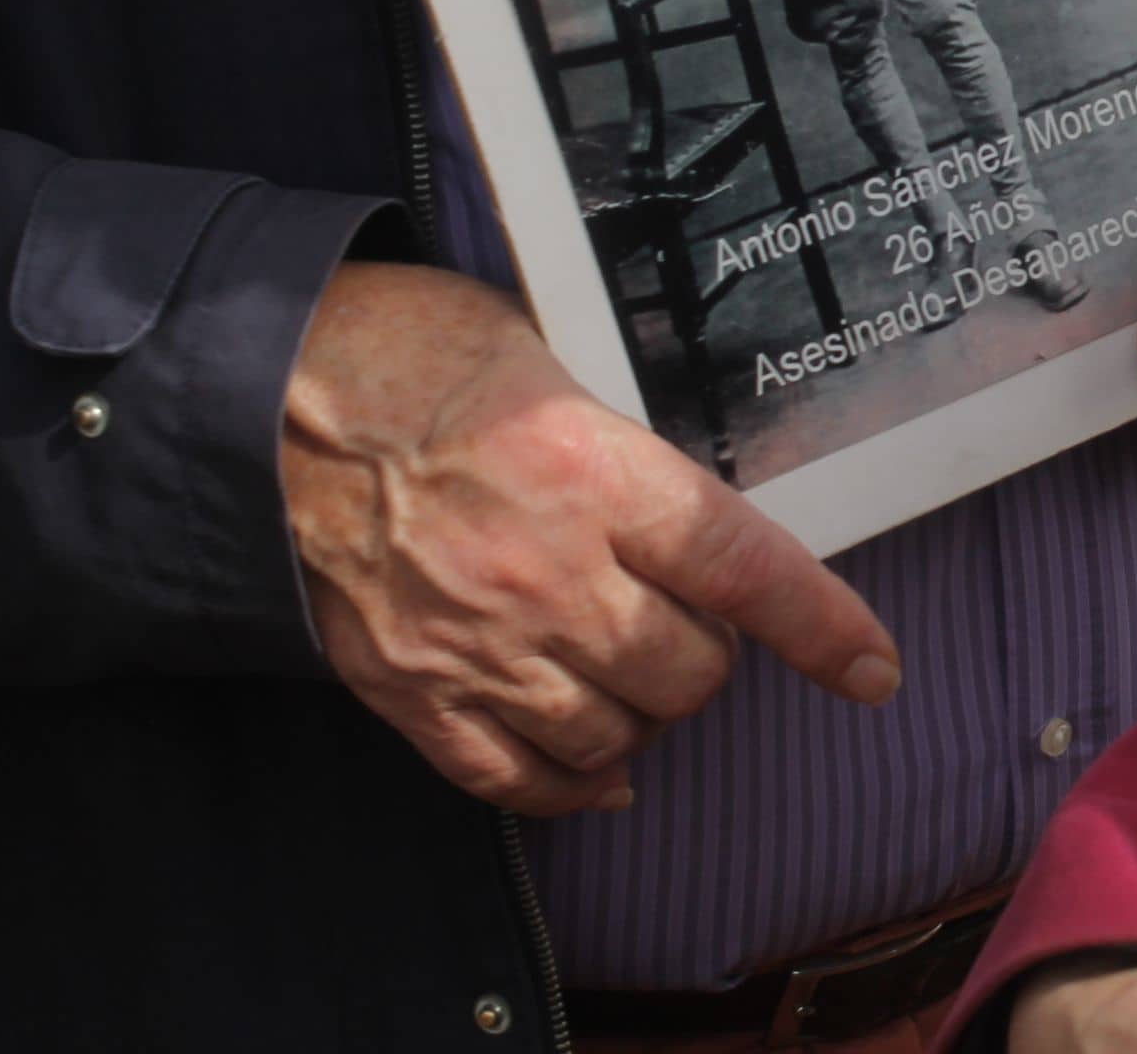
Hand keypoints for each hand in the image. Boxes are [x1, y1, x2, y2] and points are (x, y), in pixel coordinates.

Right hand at [282, 264, 900, 815]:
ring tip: (625, 668)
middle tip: (684, 618)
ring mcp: (480, 643)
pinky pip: (518, 778)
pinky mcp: (414, 690)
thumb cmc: (411, 354)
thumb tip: (689, 501)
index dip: (825, 628)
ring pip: (618, 733)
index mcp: (598, 476)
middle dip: (709, 656)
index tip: (872, 668)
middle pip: (691, 672)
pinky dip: (569, 783)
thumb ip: (626, 447)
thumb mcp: (551, 362)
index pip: (747, 570)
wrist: (264, 394)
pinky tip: (590, 763)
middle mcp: (551, 573)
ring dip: (642, 713)